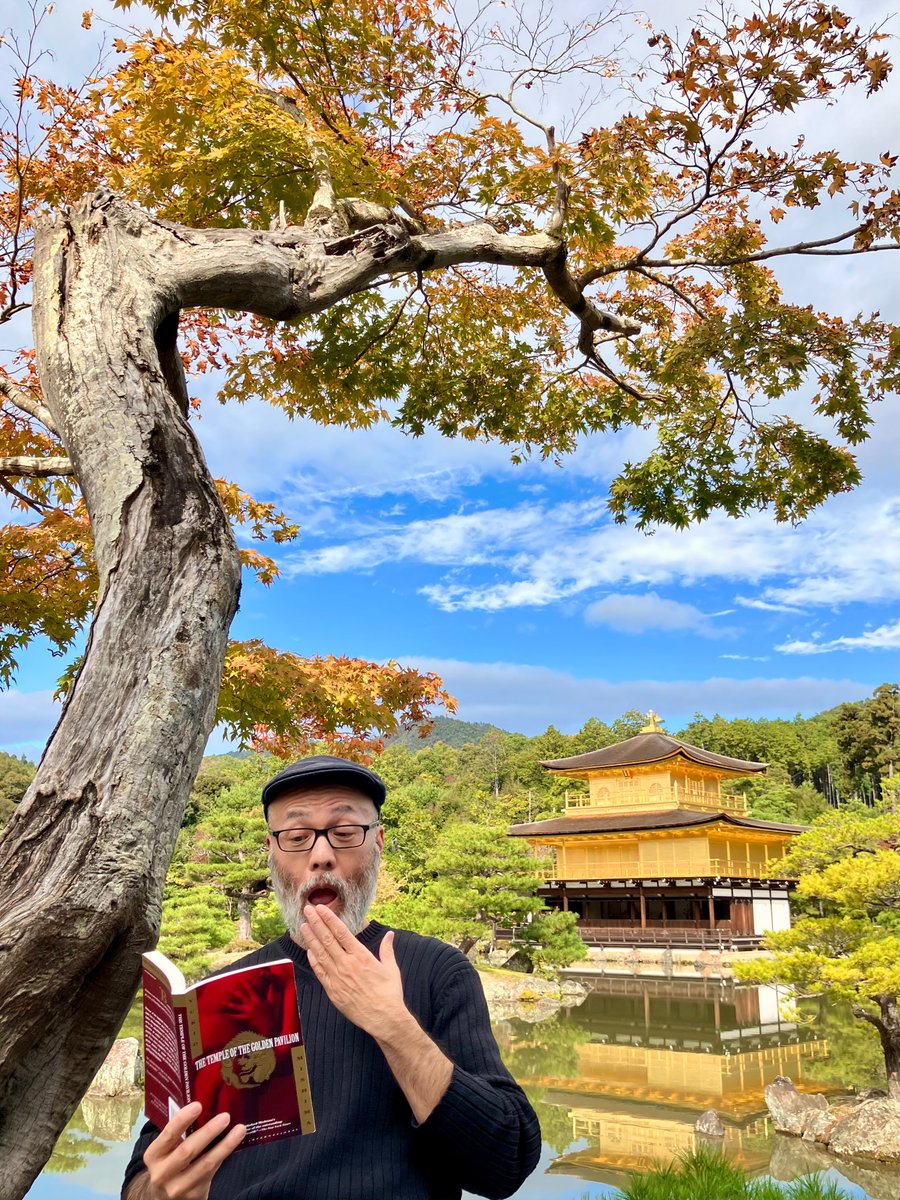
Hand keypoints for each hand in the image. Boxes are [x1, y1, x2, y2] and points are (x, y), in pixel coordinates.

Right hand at [139, 1101, 245, 1199]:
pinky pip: (212, 1172)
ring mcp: (178, 1188)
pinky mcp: (194, 1195)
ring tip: (240, 1130)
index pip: (168, 1135)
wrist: (164, 1197)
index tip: (198, 1105)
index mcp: (153, 1156)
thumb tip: (205, 1103)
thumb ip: (178, 1133)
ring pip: (205, 1164)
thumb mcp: (166, 1150)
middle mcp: (162, 1174)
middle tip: (225, 1116)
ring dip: (224, 1146)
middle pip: (187, 1151)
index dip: (183, 1120)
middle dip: (208, 1132)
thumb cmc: (169, 1162)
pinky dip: (223, 1156)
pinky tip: (234, 1143)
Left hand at [301, 905, 452, 1122]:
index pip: (341, 932)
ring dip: (311, 939)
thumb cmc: (389, 993)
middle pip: (327, 939)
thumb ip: (387, 950)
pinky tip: (309, 952)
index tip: (320, 908)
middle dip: (316, 923)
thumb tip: (390, 935)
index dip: (329, 919)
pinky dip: (314, 961)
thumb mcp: (391, 968)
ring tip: (303, 926)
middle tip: (307, 910)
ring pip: (320, 954)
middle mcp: (347, 964)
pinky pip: (320, 973)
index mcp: (361, 956)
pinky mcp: (333, 991)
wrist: (384, 1018)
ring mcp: (338, 978)